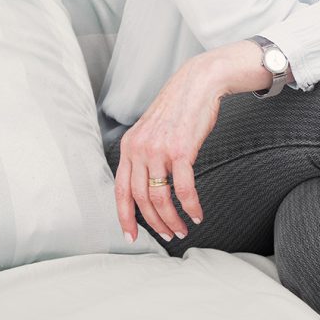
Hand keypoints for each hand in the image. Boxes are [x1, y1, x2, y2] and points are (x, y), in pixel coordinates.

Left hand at [114, 58, 223, 242]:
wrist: (197, 83)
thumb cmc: (179, 107)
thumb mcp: (151, 130)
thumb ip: (145, 154)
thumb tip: (149, 185)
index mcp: (130, 146)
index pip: (121, 190)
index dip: (124, 218)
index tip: (131, 236)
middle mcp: (140, 149)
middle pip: (141, 199)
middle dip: (154, 223)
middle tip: (167, 235)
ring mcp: (159, 150)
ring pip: (161, 198)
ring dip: (172, 219)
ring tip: (182, 229)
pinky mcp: (181, 150)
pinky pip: (183, 189)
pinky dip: (191, 206)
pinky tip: (197, 213)